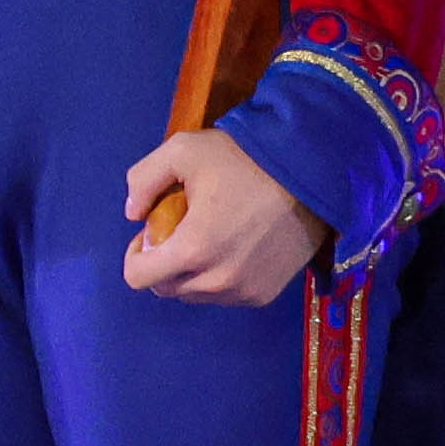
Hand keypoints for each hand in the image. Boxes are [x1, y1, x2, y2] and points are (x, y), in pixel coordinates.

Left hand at [119, 125, 329, 305]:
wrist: (312, 175)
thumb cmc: (246, 160)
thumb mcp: (184, 150)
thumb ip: (144, 179)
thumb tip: (132, 214)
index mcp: (192, 250)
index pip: (138, 278)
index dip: (135, 255)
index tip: (150, 233)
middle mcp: (215, 281)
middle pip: (166, 287)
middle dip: (163, 262)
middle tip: (181, 230)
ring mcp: (242, 292)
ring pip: (195, 294)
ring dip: (192, 273)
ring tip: (210, 237)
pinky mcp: (265, 295)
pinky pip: (226, 296)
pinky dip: (220, 278)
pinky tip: (235, 247)